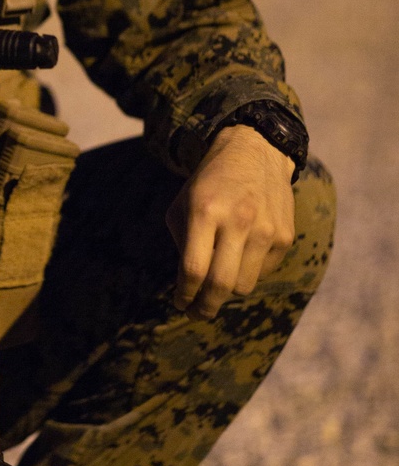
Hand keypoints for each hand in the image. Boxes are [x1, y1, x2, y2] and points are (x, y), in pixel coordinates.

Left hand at [165, 124, 295, 318]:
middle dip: (205, 307)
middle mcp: (238, 221)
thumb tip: (188, 286)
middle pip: (221, 285)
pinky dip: (247, 272)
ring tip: (216, 284)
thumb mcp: (183, 204)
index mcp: (205, 212)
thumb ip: (183, 244)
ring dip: (227, 291)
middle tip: (197, 313)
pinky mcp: (285, 236)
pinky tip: (240, 256)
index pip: (193, 269)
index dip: (184, 294)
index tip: (180, 304)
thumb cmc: (209, 183)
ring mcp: (266, 230)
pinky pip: (263, 272)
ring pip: (243, 285)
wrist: (255, 152)